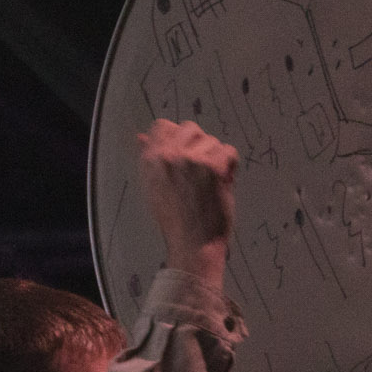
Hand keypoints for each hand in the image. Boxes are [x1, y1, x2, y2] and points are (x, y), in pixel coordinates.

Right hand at [136, 119, 237, 293]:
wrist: (192, 245)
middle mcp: (167, 155)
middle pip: (191, 128)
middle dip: (201, 146)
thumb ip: (150, 158)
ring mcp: (190, 159)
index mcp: (150, 159)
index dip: (179, 139)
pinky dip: (231, 167)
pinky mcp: (212, 167)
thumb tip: (140, 137)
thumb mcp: (153, 187)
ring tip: (210, 183)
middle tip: (202, 173)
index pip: (163, 125)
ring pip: (213, 141)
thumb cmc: (176, 219)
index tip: (187, 158)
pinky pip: (229, 151)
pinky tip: (222, 183)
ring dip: (217, 159)